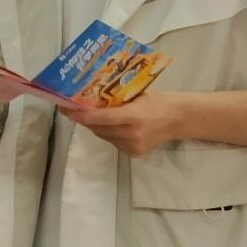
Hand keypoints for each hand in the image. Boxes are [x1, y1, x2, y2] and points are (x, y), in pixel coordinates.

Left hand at [62, 92, 182, 157]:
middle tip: (71, 108)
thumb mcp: (136, 93)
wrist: (178, 119)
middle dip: (84, 119)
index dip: (84, 115)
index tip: (68, 110)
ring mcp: (133, 146)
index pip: (103, 118)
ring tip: (89, 114)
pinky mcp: (134, 153)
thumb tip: (88, 92)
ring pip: (103, 135)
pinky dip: (106, 132)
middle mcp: (133, 134)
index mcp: (135, 117)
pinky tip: (110, 124)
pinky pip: (111, 141)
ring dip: (94, 125)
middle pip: (99, 128)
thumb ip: (115, 96)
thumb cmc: (156, 101)